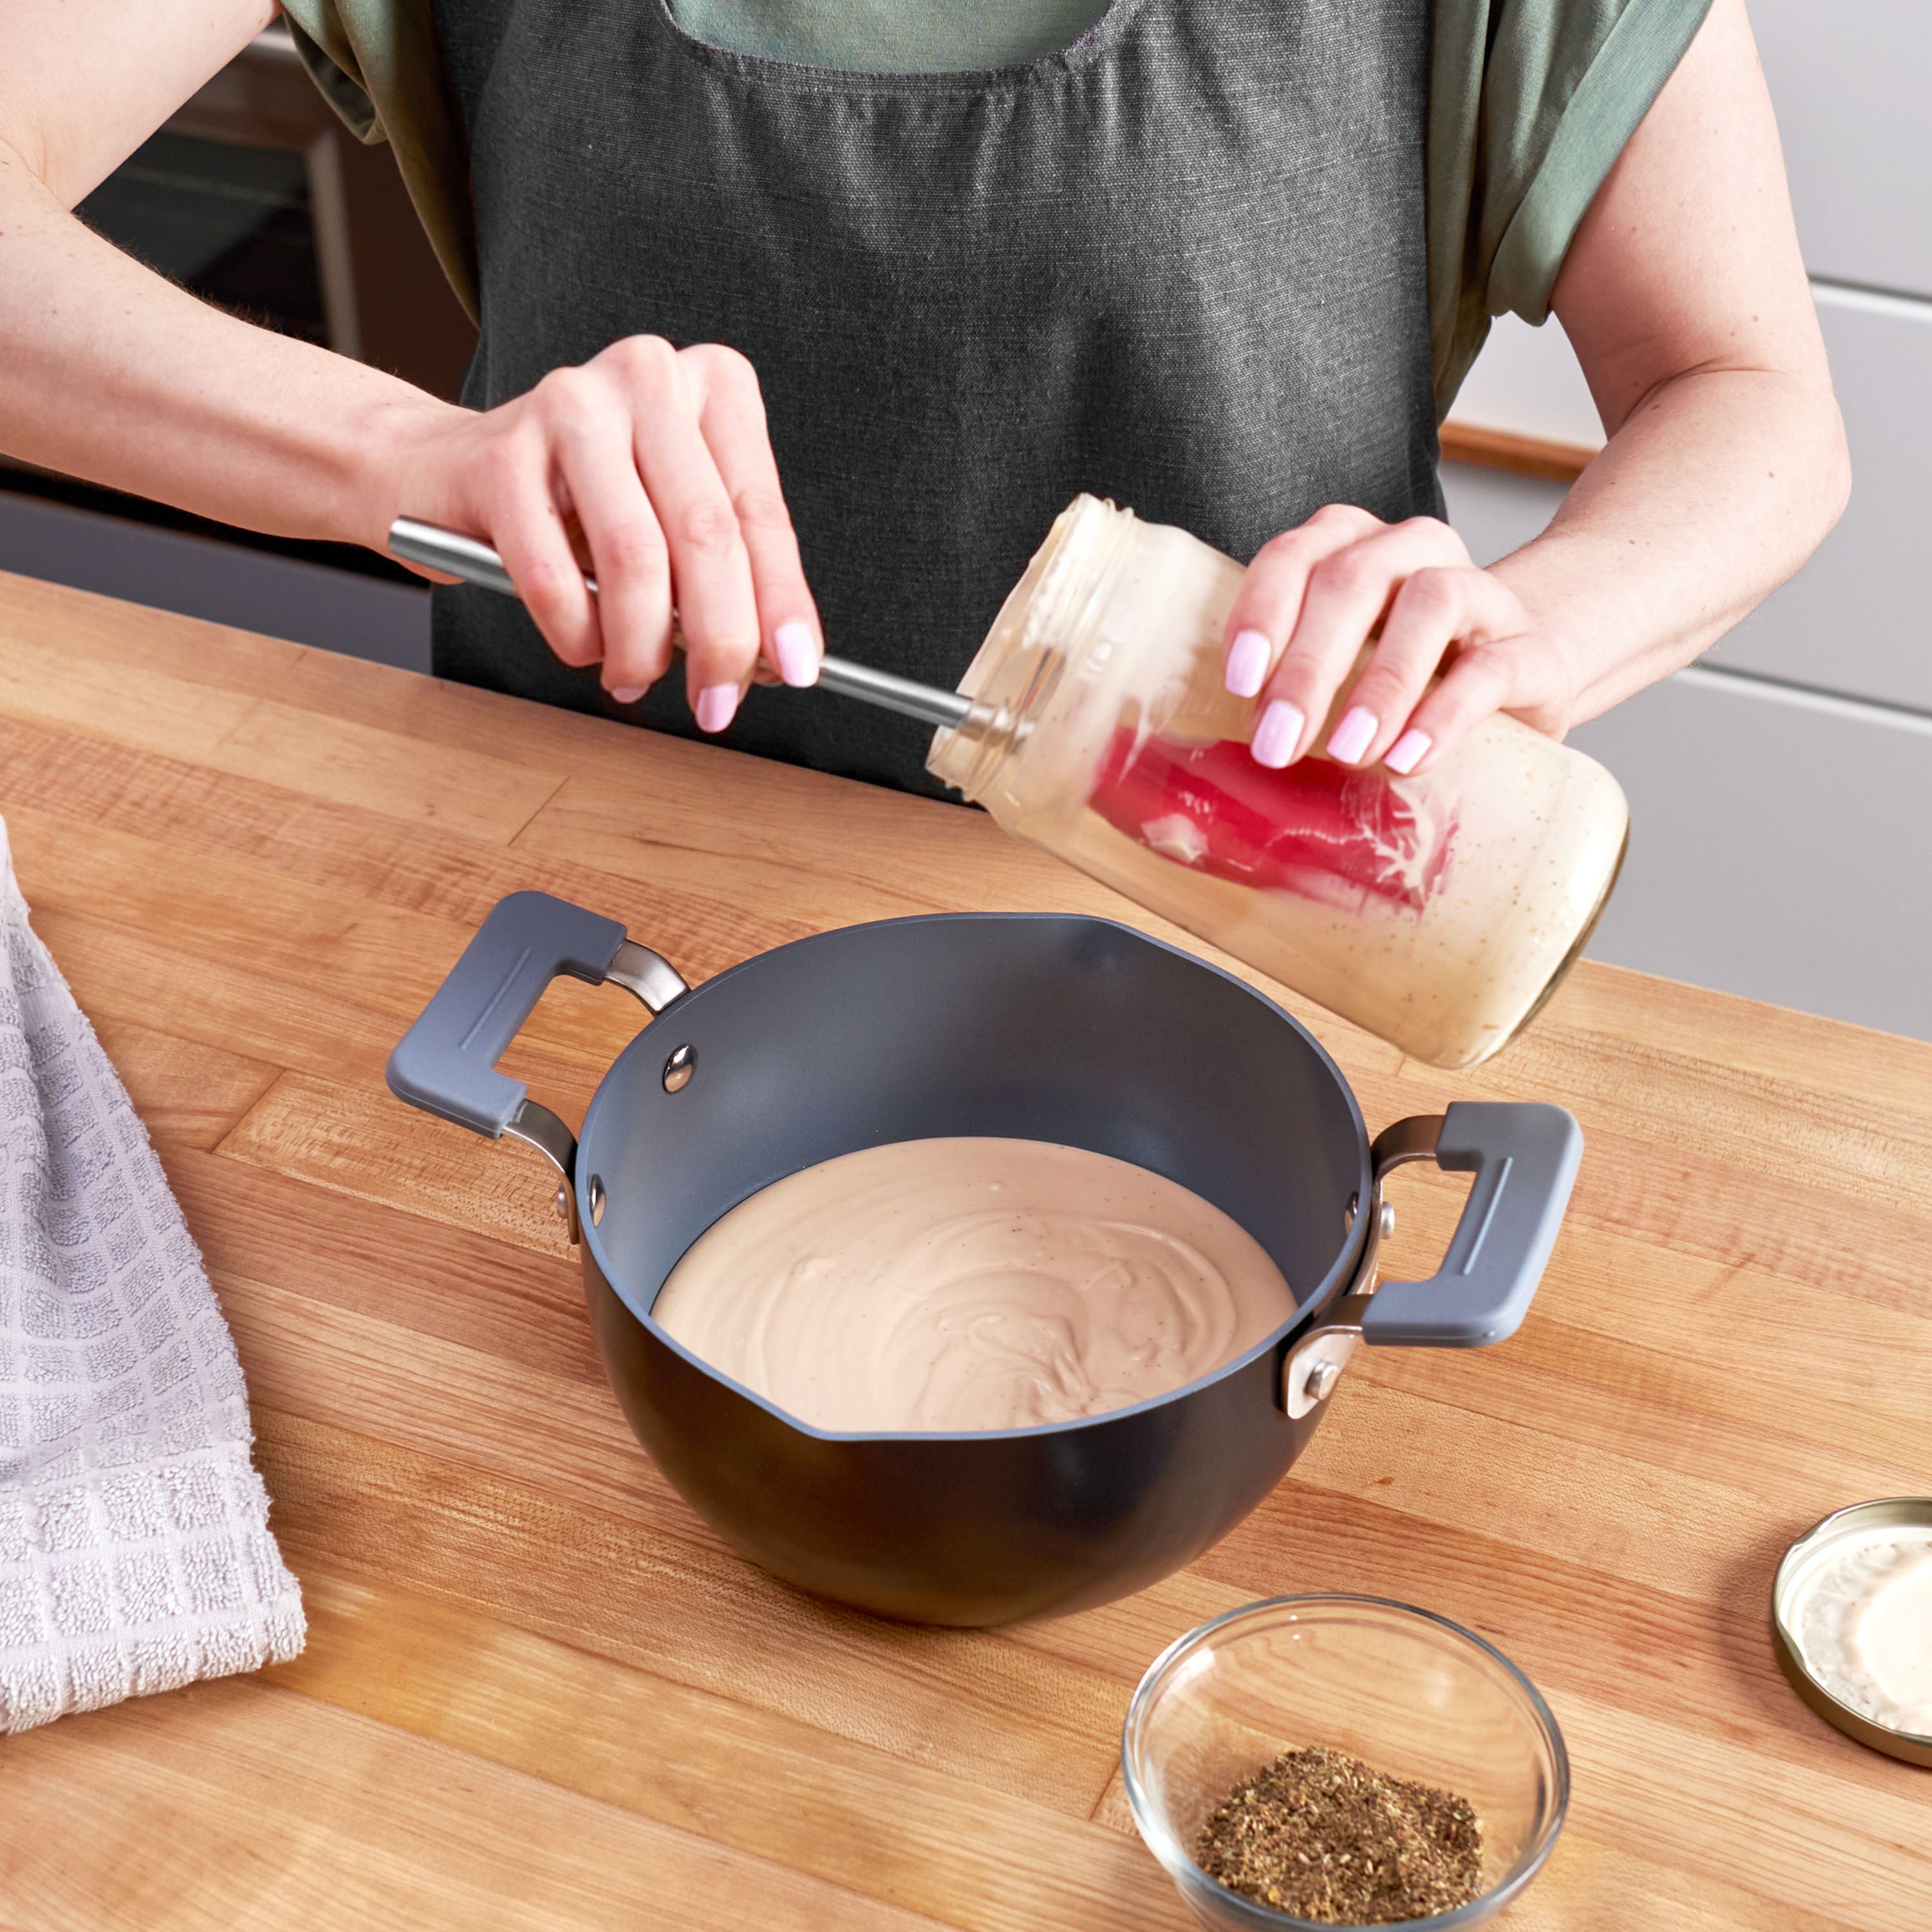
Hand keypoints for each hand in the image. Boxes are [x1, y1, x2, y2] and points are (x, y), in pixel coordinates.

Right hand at [388, 336, 821, 728]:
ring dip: (642, 645)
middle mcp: (647, 376)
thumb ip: (729, 574)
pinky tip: (583, 646)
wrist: (443, 470)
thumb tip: (780, 656)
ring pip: (635, 557)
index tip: (797, 669)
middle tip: (716, 701)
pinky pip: (554, 578)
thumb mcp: (672, 522)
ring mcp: (570, 406)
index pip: (761, 512)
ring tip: (635, 675)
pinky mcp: (500, 454)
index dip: (781, 603)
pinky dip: (576, 635)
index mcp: (711, 384)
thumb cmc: (578, 503)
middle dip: (720, 639)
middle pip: (706, 534)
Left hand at [1220, 507, 1579, 773]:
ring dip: (1381, 683)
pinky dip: (1444, 714)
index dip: (1263, 613)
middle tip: (1276, 744)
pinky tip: (1409, 759)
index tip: (1239, 682)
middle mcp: (1414, 552)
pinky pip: (1489, 667)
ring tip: (1348, 751)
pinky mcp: (1529, 649)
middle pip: (1354, 581)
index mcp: (1352, 548)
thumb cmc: (1404, 676)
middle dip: (1308, 667)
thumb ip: (1287, 689)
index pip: (1296, 557)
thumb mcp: (1341, 671)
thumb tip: (1222, 758)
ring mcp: (1479, 593)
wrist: (1521, 676)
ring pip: (1430, 604)